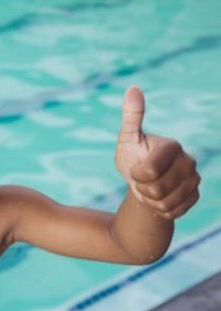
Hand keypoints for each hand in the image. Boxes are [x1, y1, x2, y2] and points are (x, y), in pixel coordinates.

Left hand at [115, 86, 199, 219]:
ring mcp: (195, 179)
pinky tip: (157, 200)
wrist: (143, 183)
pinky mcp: (195, 195)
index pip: (151, 169)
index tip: (133, 171)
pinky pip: (173, 211)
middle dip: (142, 188)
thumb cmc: (132, 157)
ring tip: (148, 190)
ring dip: (149, 200)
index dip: (137, 175)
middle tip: (140, 181)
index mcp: (172, 145)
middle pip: (158, 188)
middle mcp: (188, 161)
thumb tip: (133, 88)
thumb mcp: (127, 138)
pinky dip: (159, 210)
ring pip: (165, 202)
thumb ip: (131, 116)